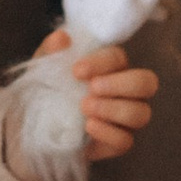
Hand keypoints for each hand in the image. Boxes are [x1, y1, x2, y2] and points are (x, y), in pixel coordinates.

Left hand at [33, 29, 157, 161]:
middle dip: (121, 84)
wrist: (33, 129)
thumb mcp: (41, 70)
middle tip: (92, 88)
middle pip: (147, 83)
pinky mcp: (117, 144)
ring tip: (85, 107)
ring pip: (140, 114)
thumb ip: (50, 51)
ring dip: (114, 109)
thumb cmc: (44, 93)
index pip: (119, 58)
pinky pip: (126, 140)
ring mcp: (125, 120)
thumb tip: (62, 37)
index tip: (77, 71)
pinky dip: (108, 133)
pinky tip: (88, 126)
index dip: (102, 62)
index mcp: (111, 68)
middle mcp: (126, 92)